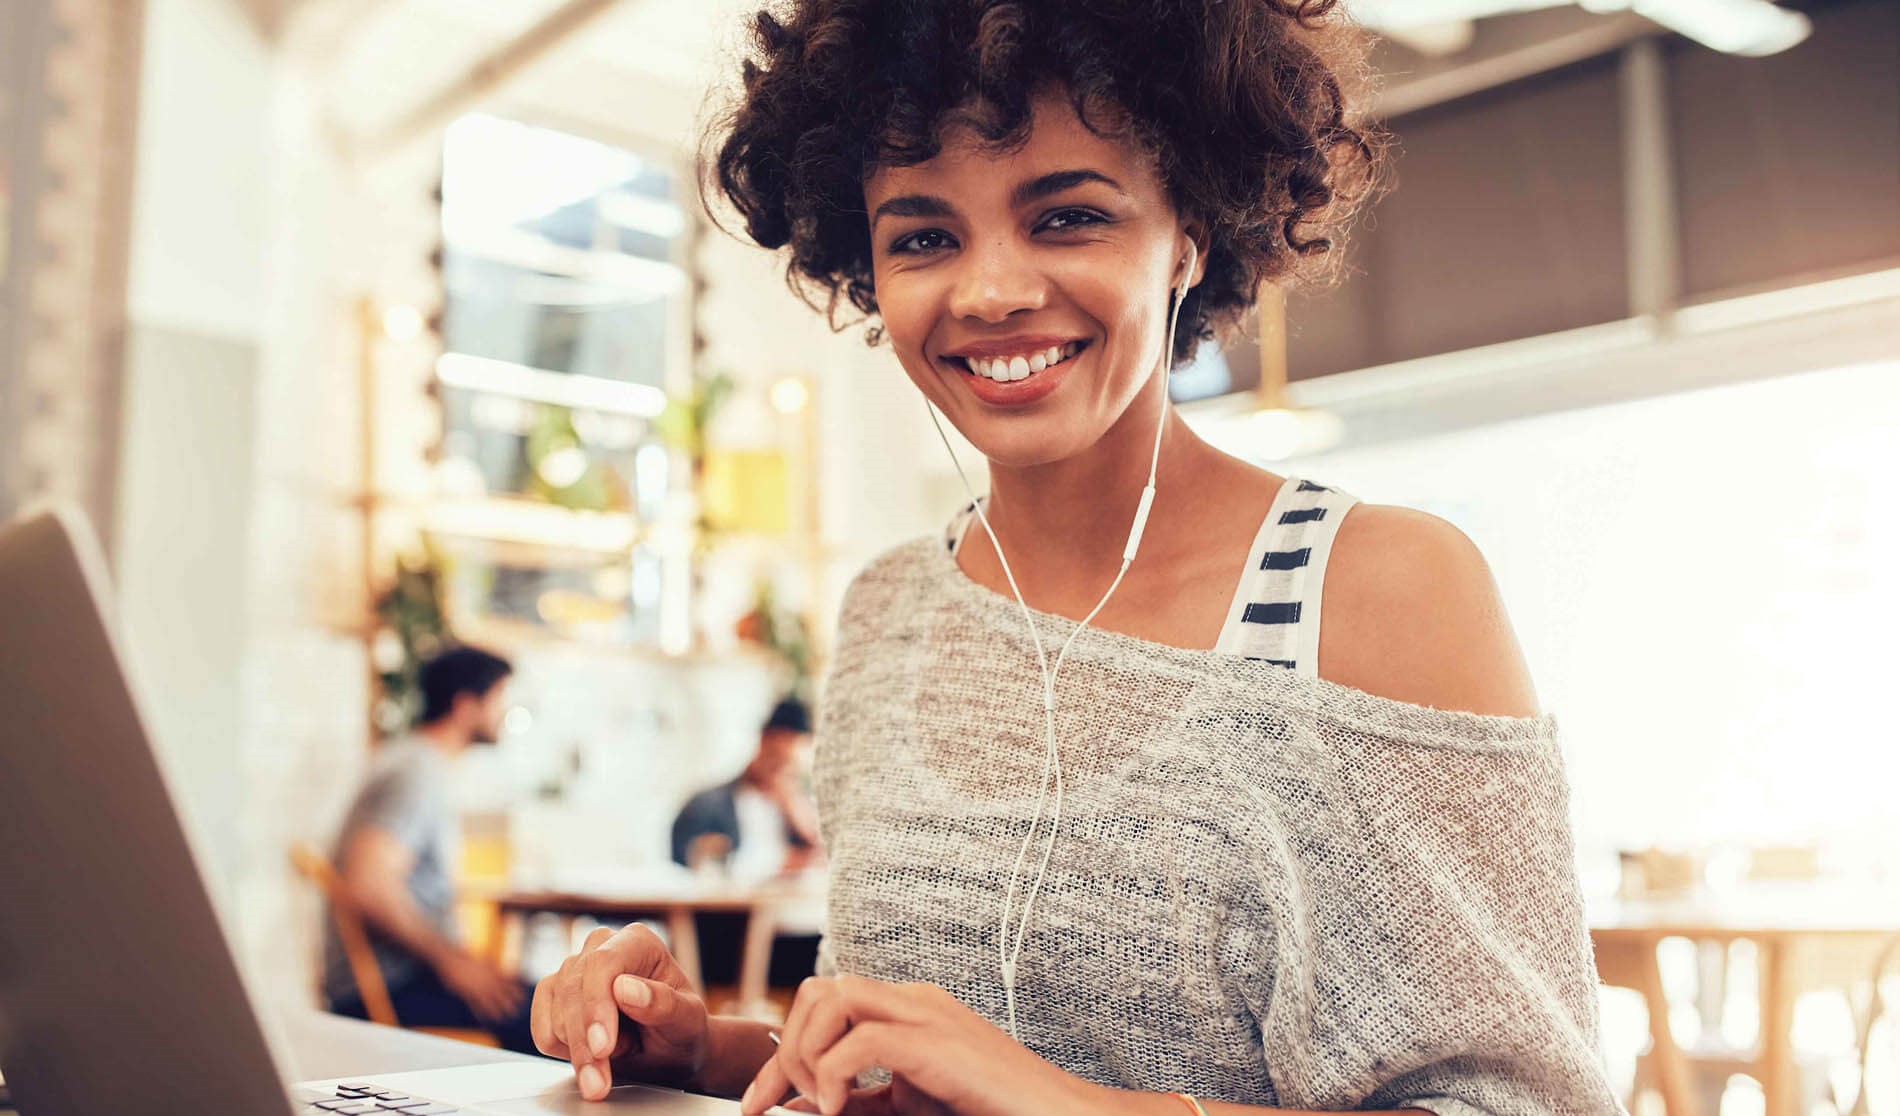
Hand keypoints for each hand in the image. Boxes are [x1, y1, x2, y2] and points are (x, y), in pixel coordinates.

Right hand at [434, 951, 523, 1022]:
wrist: (451, 959)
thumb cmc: (466, 959)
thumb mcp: (483, 961)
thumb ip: (492, 967)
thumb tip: (498, 970)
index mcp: (493, 971)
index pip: (509, 982)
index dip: (516, 990)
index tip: (523, 996)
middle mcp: (488, 980)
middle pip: (503, 993)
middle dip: (510, 1002)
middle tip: (517, 1010)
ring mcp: (478, 987)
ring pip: (491, 1002)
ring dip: (498, 1010)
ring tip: (504, 1017)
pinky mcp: (468, 993)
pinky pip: (476, 1006)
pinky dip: (481, 1013)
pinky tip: (485, 1019)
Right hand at [529, 924, 709, 1100]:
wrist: (668, 1051)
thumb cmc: (681, 1029)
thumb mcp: (686, 1021)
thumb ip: (662, 1003)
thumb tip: (624, 988)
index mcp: (638, 941)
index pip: (602, 964)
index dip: (597, 1006)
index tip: (603, 1047)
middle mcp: (601, 948)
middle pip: (573, 990)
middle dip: (584, 1044)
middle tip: (600, 1082)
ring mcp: (573, 970)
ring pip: (555, 1013)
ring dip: (577, 1055)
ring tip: (607, 1073)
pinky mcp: (553, 996)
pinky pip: (542, 1030)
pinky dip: (564, 1054)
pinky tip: (592, 1058)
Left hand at [739, 975, 1098, 1115]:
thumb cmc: (992, 1111)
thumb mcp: (911, 1107)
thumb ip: (860, 1103)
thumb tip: (800, 1106)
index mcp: (908, 1010)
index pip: (824, 1005)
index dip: (780, 1054)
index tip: (759, 1105)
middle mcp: (914, 1001)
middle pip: (817, 991)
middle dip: (781, 1050)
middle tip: (768, 1107)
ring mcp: (927, 1015)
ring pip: (832, 998)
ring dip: (807, 1055)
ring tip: (821, 1105)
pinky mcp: (936, 1042)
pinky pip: (861, 1040)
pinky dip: (835, 1075)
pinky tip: (838, 1110)